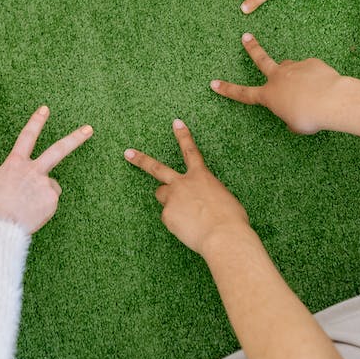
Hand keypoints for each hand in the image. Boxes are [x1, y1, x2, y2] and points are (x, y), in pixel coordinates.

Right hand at [0, 106, 92, 232]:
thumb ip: (10, 179)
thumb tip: (19, 186)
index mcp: (14, 164)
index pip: (27, 136)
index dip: (36, 122)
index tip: (45, 109)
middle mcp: (33, 170)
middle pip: (58, 150)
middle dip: (75, 138)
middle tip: (89, 129)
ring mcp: (44, 184)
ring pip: (51, 187)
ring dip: (42, 196)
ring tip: (26, 208)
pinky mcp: (51, 200)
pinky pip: (49, 204)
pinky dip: (42, 210)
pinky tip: (30, 216)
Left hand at [124, 119, 248, 254]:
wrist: (223, 236)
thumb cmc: (232, 220)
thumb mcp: (224, 199)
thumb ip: (208, 194)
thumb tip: (201, 202)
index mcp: (201, 176)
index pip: (190, 151)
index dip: (183, 136)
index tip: (176, 122)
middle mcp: (183, 183)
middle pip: (157, 168)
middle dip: (141, 160)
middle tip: (128, 153)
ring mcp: (172, 198)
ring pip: (162, 195)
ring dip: (168, 200)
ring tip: (185, 214)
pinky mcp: (167, 215)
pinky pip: (169, 218)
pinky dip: (177, 223)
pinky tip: (189, 229)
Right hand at [210, 33, 342, 134]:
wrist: (331, 100)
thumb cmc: (311, 116)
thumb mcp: (296, 125)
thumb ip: (290, 117)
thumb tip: (293, 112)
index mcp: (269, 95)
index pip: (243, 94)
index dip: (227, 89)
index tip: (214, 83)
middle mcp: (278, 77)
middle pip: (261, 59)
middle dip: (252, 48)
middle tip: (246, 36)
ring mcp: (294, 67)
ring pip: (290, 68)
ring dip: (295, 76)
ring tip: (309, 89)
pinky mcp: (311, 63)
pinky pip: (311, 71)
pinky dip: (315, 79)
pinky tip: (324, 87)